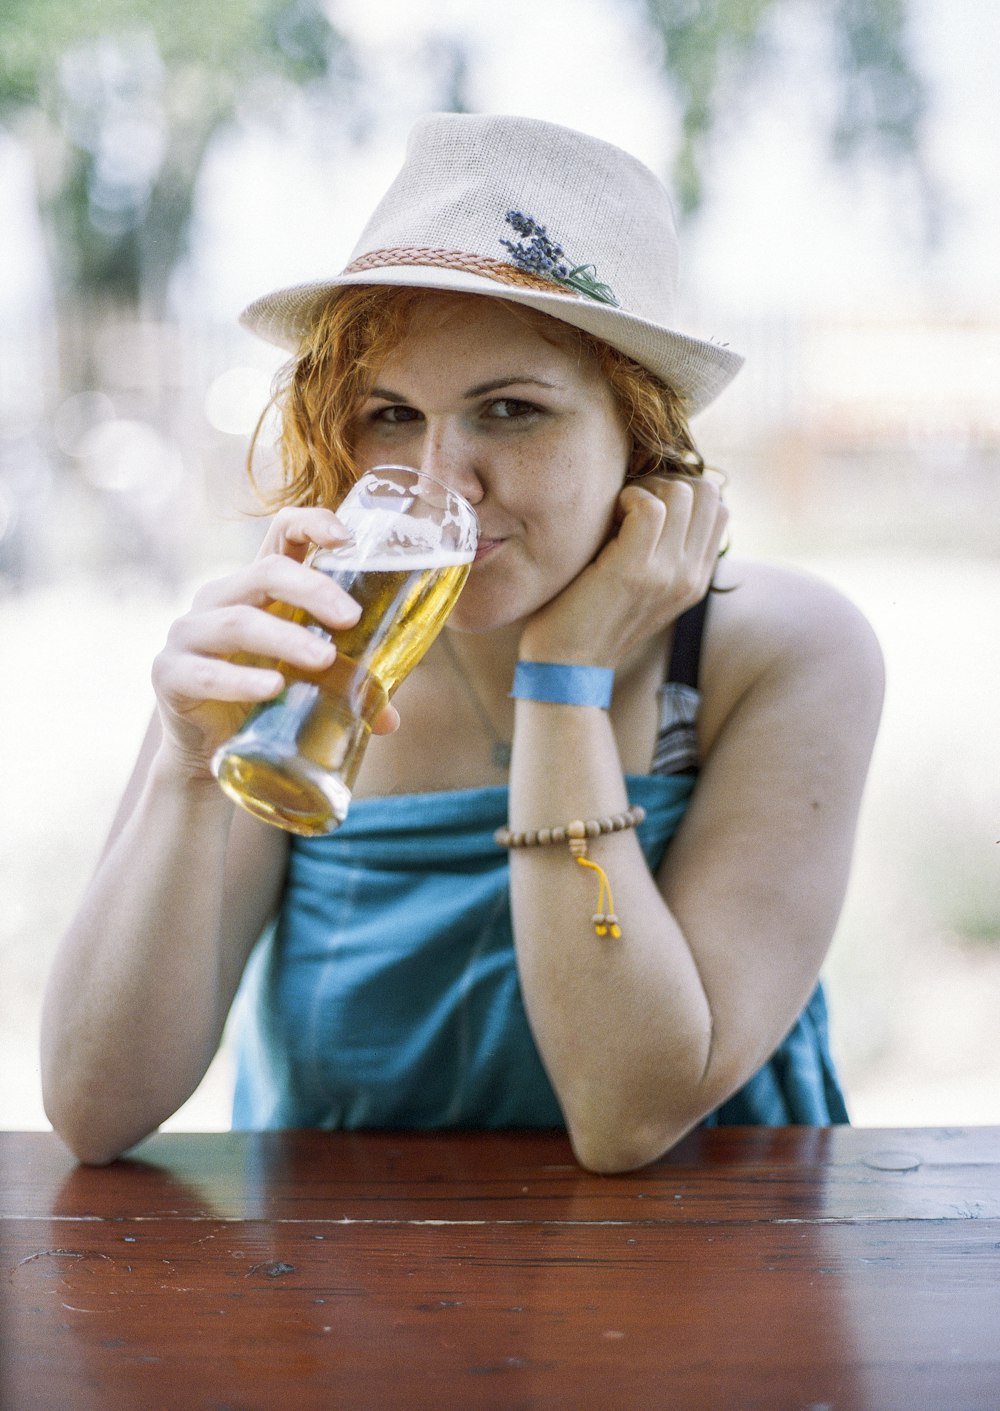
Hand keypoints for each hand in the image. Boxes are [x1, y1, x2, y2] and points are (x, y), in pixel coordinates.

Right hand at [150, 506, 399, 779]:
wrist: (203, 752)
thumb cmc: (260, 702)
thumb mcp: (304, 685)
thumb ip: (345, 689)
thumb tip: (388, 717)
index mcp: (258, 590)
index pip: (281, 535)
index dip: (311, 524)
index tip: (346, 538)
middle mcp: (220, 600)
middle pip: (266, 572)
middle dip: (313, 589)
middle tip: (350, 619)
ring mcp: (190, 635)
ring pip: (239, 621)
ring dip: (286, 638)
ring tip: (324, 661)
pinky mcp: (171, 674)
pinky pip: (206, 672)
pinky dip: (242, 681)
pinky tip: (273, 689)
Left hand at [518, 475, 727, 667]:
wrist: (565, 666)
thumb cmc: (588, 616)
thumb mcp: (639, 585)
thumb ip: (660, 551)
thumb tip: (655, 497)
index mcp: (696, 579)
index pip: (718, 506)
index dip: (681, 490)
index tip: (642, 506)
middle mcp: (691, 577)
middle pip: (707, 492)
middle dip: (665, 482)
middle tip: (628, 505)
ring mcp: (668, 574)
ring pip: (683, 492)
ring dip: (643, 489)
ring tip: (615, 514)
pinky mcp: (636, 570)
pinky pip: (650, 507)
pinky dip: (626, 499)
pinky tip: (605, 519)